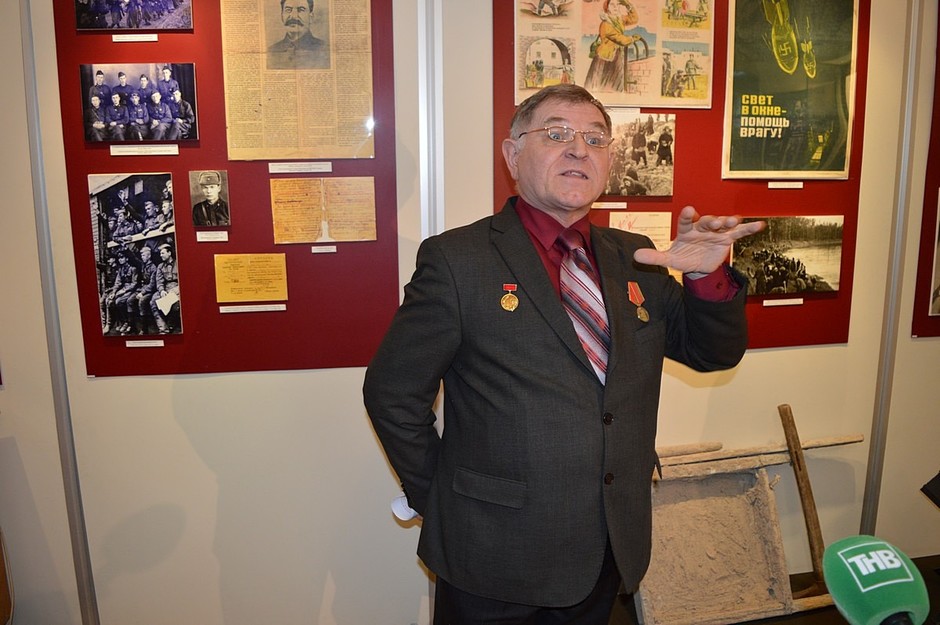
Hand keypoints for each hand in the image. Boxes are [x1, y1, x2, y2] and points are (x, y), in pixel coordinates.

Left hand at [633, 205, 763, 273]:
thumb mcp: (669, 259)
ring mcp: (716, 231)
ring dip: (728, 221)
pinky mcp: (728, 238)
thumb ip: (654, 257)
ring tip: (733, 220)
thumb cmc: (683, 257)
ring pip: (723, 223)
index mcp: (686, 229)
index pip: (685, 221)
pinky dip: (749, 228)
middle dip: (710, 220)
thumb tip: (635, 255)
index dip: (687, 216)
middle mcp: (702, 227)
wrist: (698, 266)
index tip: (689, 210)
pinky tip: (759, 225)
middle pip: (706, 221)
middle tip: (714, 221)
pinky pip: (739, 232)